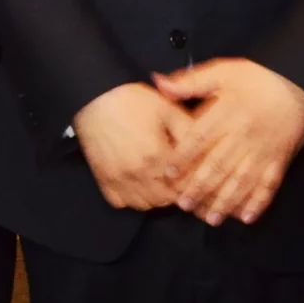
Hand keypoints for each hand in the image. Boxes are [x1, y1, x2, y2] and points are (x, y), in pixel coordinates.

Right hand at [70, 81, 189, 208]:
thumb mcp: (168, 109)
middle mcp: (137, 173)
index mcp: (156, 155)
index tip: (201, 181)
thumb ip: (189, 131)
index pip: (184, 185)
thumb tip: (208, 149)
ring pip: (146, 205)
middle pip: (167, 199)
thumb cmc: (132, 100)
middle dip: (178, 192)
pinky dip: (133, 198)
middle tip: (183, 181)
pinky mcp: (104, 180)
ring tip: (163, 183)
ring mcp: (118, 179)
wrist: (95, 97)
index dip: (196, 185)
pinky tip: (140, 185)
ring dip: (158, 197)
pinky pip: (122, 202)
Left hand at [155, 58, 303, 225]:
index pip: (200, 139)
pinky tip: (247, 217)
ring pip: (242, 180)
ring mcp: (263, 150)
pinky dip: (259, 202)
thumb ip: (190, 81)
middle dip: (200, 187)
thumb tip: (159, 83)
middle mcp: (243, 135)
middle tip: (184, 205)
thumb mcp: (222, 71)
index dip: (183, 157)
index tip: (169, 173)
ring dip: (226, 201)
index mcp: (226, 113)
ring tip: (211, 218)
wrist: (299, 81)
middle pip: (219, 165)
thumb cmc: (257, 76)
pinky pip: (269, 184)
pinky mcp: (280, 160)